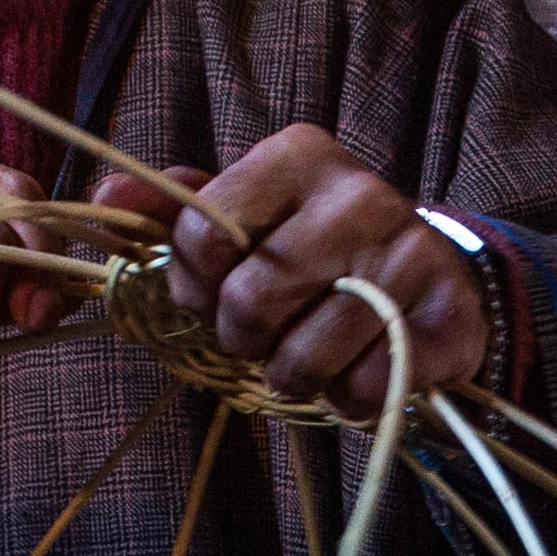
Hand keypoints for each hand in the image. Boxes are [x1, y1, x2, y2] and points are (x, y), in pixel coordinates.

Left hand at [97, 126, 486, 417]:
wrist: (431, 275)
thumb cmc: (315, 248)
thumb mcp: (247, 215)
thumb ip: (175, 208)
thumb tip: (106, 195)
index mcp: (297, 155)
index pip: (201, 236)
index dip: (192, 287)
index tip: (215, 293)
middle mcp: (360, 194)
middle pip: (249, 300)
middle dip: (243, 338)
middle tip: (265, 333)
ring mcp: (411, 255)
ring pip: (305, 358)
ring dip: (294, 376)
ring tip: (312, 354)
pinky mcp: (450, 317)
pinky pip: (365, 389)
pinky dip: (349, 399)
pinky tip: (360, 368)